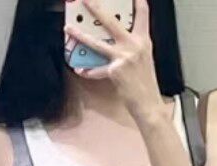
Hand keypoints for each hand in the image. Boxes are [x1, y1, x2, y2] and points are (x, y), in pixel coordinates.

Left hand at [64, 0, 164, 121]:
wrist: (148, 103)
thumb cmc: (145, 82)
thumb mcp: (143, 58)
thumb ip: (131, 45)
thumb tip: (114, 39)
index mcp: (143, 40)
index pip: (142, 14)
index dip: (138, 1)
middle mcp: (134, 45)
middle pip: (112, 22)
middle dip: (96, 8)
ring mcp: (124, 57)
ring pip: (97, 43)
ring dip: (80, 35)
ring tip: (68, 29)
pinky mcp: (115, 71)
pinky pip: (97, 69)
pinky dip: (88, 71)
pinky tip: (81, 69)